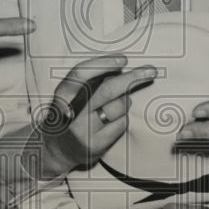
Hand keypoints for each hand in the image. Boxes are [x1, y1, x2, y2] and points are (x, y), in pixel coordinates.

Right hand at [36, 55, 157, 178]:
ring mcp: (84, 131)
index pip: (81, 74)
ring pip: (118, 107)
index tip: (122, 59)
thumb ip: (89, 81)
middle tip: (150, 70)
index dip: (103, 64)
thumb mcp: (70, 95)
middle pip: (106, 90)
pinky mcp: (96, 145)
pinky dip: (123, 118)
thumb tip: (119, 65)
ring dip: (126, 101)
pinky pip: (122, 124)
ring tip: (119, 103)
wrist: (58, 150)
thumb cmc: (69, 114)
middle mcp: (71, 113)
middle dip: (131, 78)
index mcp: (62, 94)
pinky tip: (113, 121)